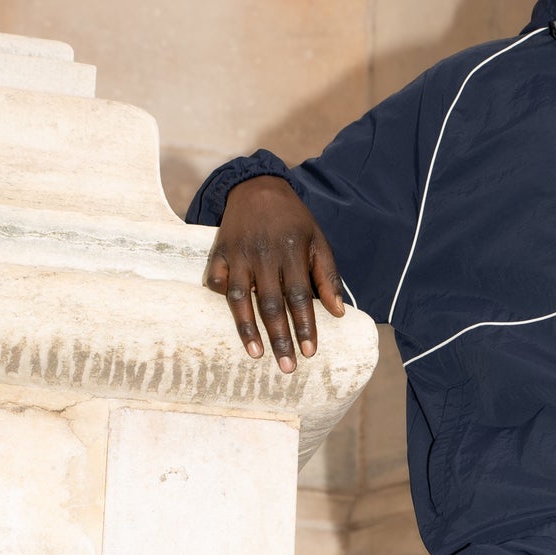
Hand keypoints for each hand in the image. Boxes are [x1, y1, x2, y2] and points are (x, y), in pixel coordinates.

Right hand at [203, 176, 344, 371]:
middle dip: (280, 337)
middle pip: (271, 303)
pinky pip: (218, 280)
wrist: (258, 187)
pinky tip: (232, 318)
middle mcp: (264, 255)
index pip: (300, 296)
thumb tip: (337, 314)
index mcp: (292, 252)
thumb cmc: (294, 221)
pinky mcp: (220, 252)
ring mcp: (239, 254)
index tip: (310, 352)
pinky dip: (223, 298)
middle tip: (287, 367)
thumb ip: (328, 277)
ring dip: (247, 328)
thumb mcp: (318, 241)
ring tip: (256, 355)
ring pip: (240, 297)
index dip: (305, 325)